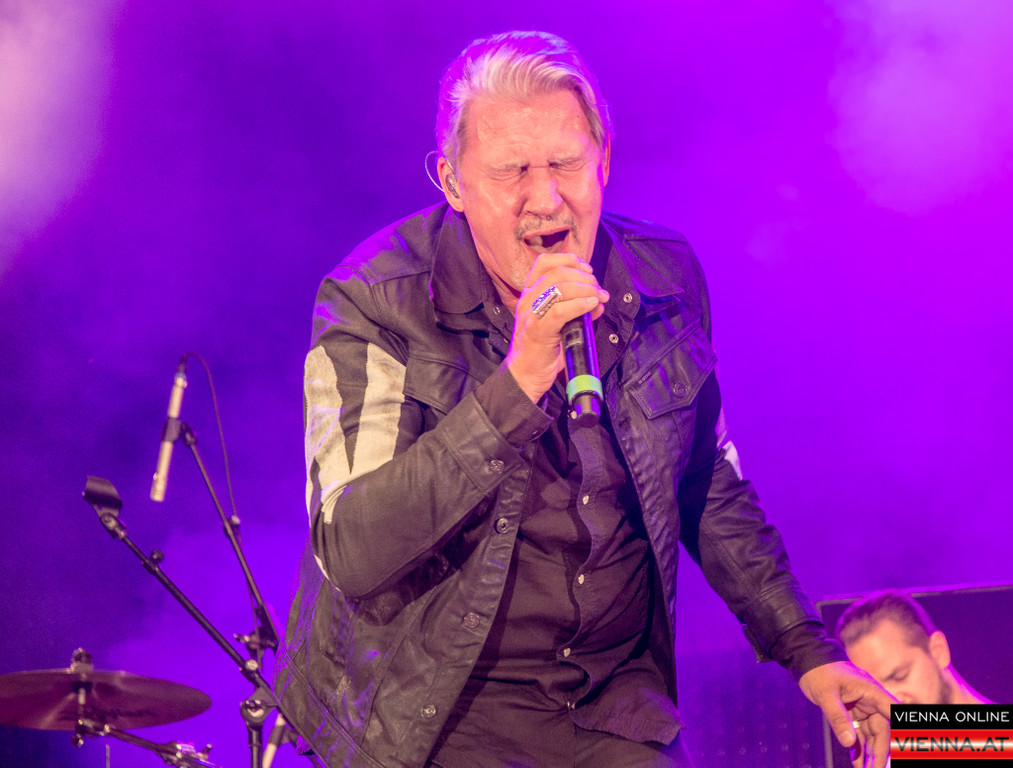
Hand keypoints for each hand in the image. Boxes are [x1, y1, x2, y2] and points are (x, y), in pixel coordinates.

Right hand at [506, 252, 607, 402]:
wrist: (525, 376)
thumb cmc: (543, 351)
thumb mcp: (561, 325)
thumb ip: (577, 311)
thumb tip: (598, 302)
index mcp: (530, 294)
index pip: (544, 262)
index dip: (569, 259)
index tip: (587, 269)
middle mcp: (527, 299)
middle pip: (557, 272)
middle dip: (584, 277)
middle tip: (599, 289)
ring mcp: (530, 314)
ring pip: (559, 287)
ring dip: (586, 289)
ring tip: (599, 298)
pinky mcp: (537, 330)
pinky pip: (560, 310)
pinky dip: (580, 305)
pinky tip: (592, 306)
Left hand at [799, 661, 895, 767]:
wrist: (806, 659)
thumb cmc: (818, 670)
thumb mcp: (826, 694)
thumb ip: (838, 717)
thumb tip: (848, 742)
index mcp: (871, 691)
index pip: (893, 712)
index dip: (902, 730)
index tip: (905, 748)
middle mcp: (870, 700)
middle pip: (881, 730)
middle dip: (879, 752)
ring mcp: (862, 707)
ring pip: (871, 734)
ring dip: (869, 753)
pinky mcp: (852, 712)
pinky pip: (859, 732)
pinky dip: (858, 747)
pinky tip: (858, 762)